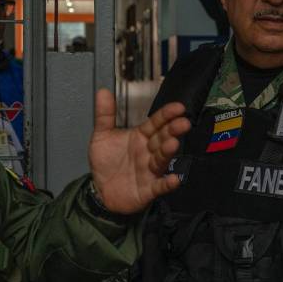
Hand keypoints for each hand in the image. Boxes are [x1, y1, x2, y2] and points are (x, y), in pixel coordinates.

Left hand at [88, 89, 189, 214]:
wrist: (100, 190)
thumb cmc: (106, 162)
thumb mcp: (102, 136)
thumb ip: (105, 115)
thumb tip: (103, 91)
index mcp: (140, 137)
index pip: (156, 123)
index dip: (166, 115)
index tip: (178, 107)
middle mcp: (148, 152)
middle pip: (163, 139)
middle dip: (173, 130)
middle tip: (183, 123)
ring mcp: (150, 170)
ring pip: (161, 159)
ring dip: (168, 152)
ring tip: (173, 144)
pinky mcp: (148, 189)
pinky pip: (159, 186)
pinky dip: (167, 183)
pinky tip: (174, 179)